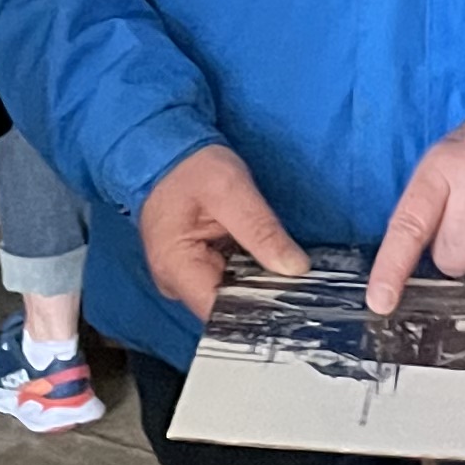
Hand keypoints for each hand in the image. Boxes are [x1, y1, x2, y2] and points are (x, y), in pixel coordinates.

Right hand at [141, 144, 309, 318]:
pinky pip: (225, 282)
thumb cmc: (190, 167)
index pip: (221, 312)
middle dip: (263, 297)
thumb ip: (262, 230)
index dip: (258, 310)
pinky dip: (248, 275)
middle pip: (225, 309)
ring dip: (257, 287)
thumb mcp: (231, 190)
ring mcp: (181, 278)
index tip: (294, 300)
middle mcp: (173, 282)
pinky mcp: (193, 269)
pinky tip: (269, 264)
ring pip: (228, 298)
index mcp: (175, 268)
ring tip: (287, 274)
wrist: (164, 152)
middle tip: (300, 283)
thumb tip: (295, 268)